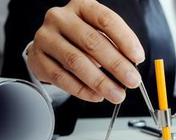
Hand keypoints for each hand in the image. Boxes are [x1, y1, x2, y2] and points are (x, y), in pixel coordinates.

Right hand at [27, 0, 144, 103]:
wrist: (50, 45)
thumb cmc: (82, 38)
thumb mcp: (100, 33)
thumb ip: (116, 45)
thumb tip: (132, 66)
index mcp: (82, 6)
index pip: (106, 20)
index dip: (125, 39)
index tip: (138, 58)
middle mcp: (61, 17)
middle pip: (92, 42)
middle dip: (116, 65)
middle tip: (132, 81)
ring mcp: (46, 36)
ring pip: (75, 61)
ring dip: (100, 81)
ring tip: (117, 94)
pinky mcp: (37, 57)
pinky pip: (60, 76)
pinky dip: (81, 89)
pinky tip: (96, 96)